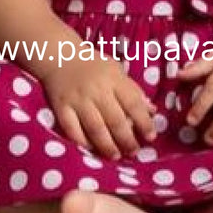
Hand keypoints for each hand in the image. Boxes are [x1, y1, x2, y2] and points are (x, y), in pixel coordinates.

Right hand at [40, 57, 157, 159]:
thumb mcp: (117, 72)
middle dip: (127, 139)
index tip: (150, 137)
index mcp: (114, 80)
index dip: (143, 122)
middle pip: (115, 119)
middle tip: (134, 152)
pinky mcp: (61, 107)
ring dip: (107, 145)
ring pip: (95, 127)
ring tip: (116, 156)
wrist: (60, 56)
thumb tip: (152, 111)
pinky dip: (82, 141)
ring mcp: (78, 100)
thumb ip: (134, 91)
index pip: (133, 103)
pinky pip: (72, 129)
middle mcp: (97, 90)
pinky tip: (91, 149)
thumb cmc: (94, 66)